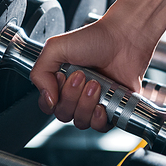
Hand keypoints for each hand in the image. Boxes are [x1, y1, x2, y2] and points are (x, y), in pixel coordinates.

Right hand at [30, 13, 153, 130]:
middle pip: (63, 114)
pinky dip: (99, 119)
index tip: (62, 77)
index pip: (48, 104)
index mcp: (61, 81)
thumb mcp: (56, 48)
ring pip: (81, 122)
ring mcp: (94, 101)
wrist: (125, 38)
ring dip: (86, 104)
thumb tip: (47, 100)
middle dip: (72, 96)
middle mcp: (77, 93)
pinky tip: (102, 104)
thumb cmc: (96, 38)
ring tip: (96, 84)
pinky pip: (100, 127)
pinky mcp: (112, 108)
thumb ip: (39, 73)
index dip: (52, 97)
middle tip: (82, 76)